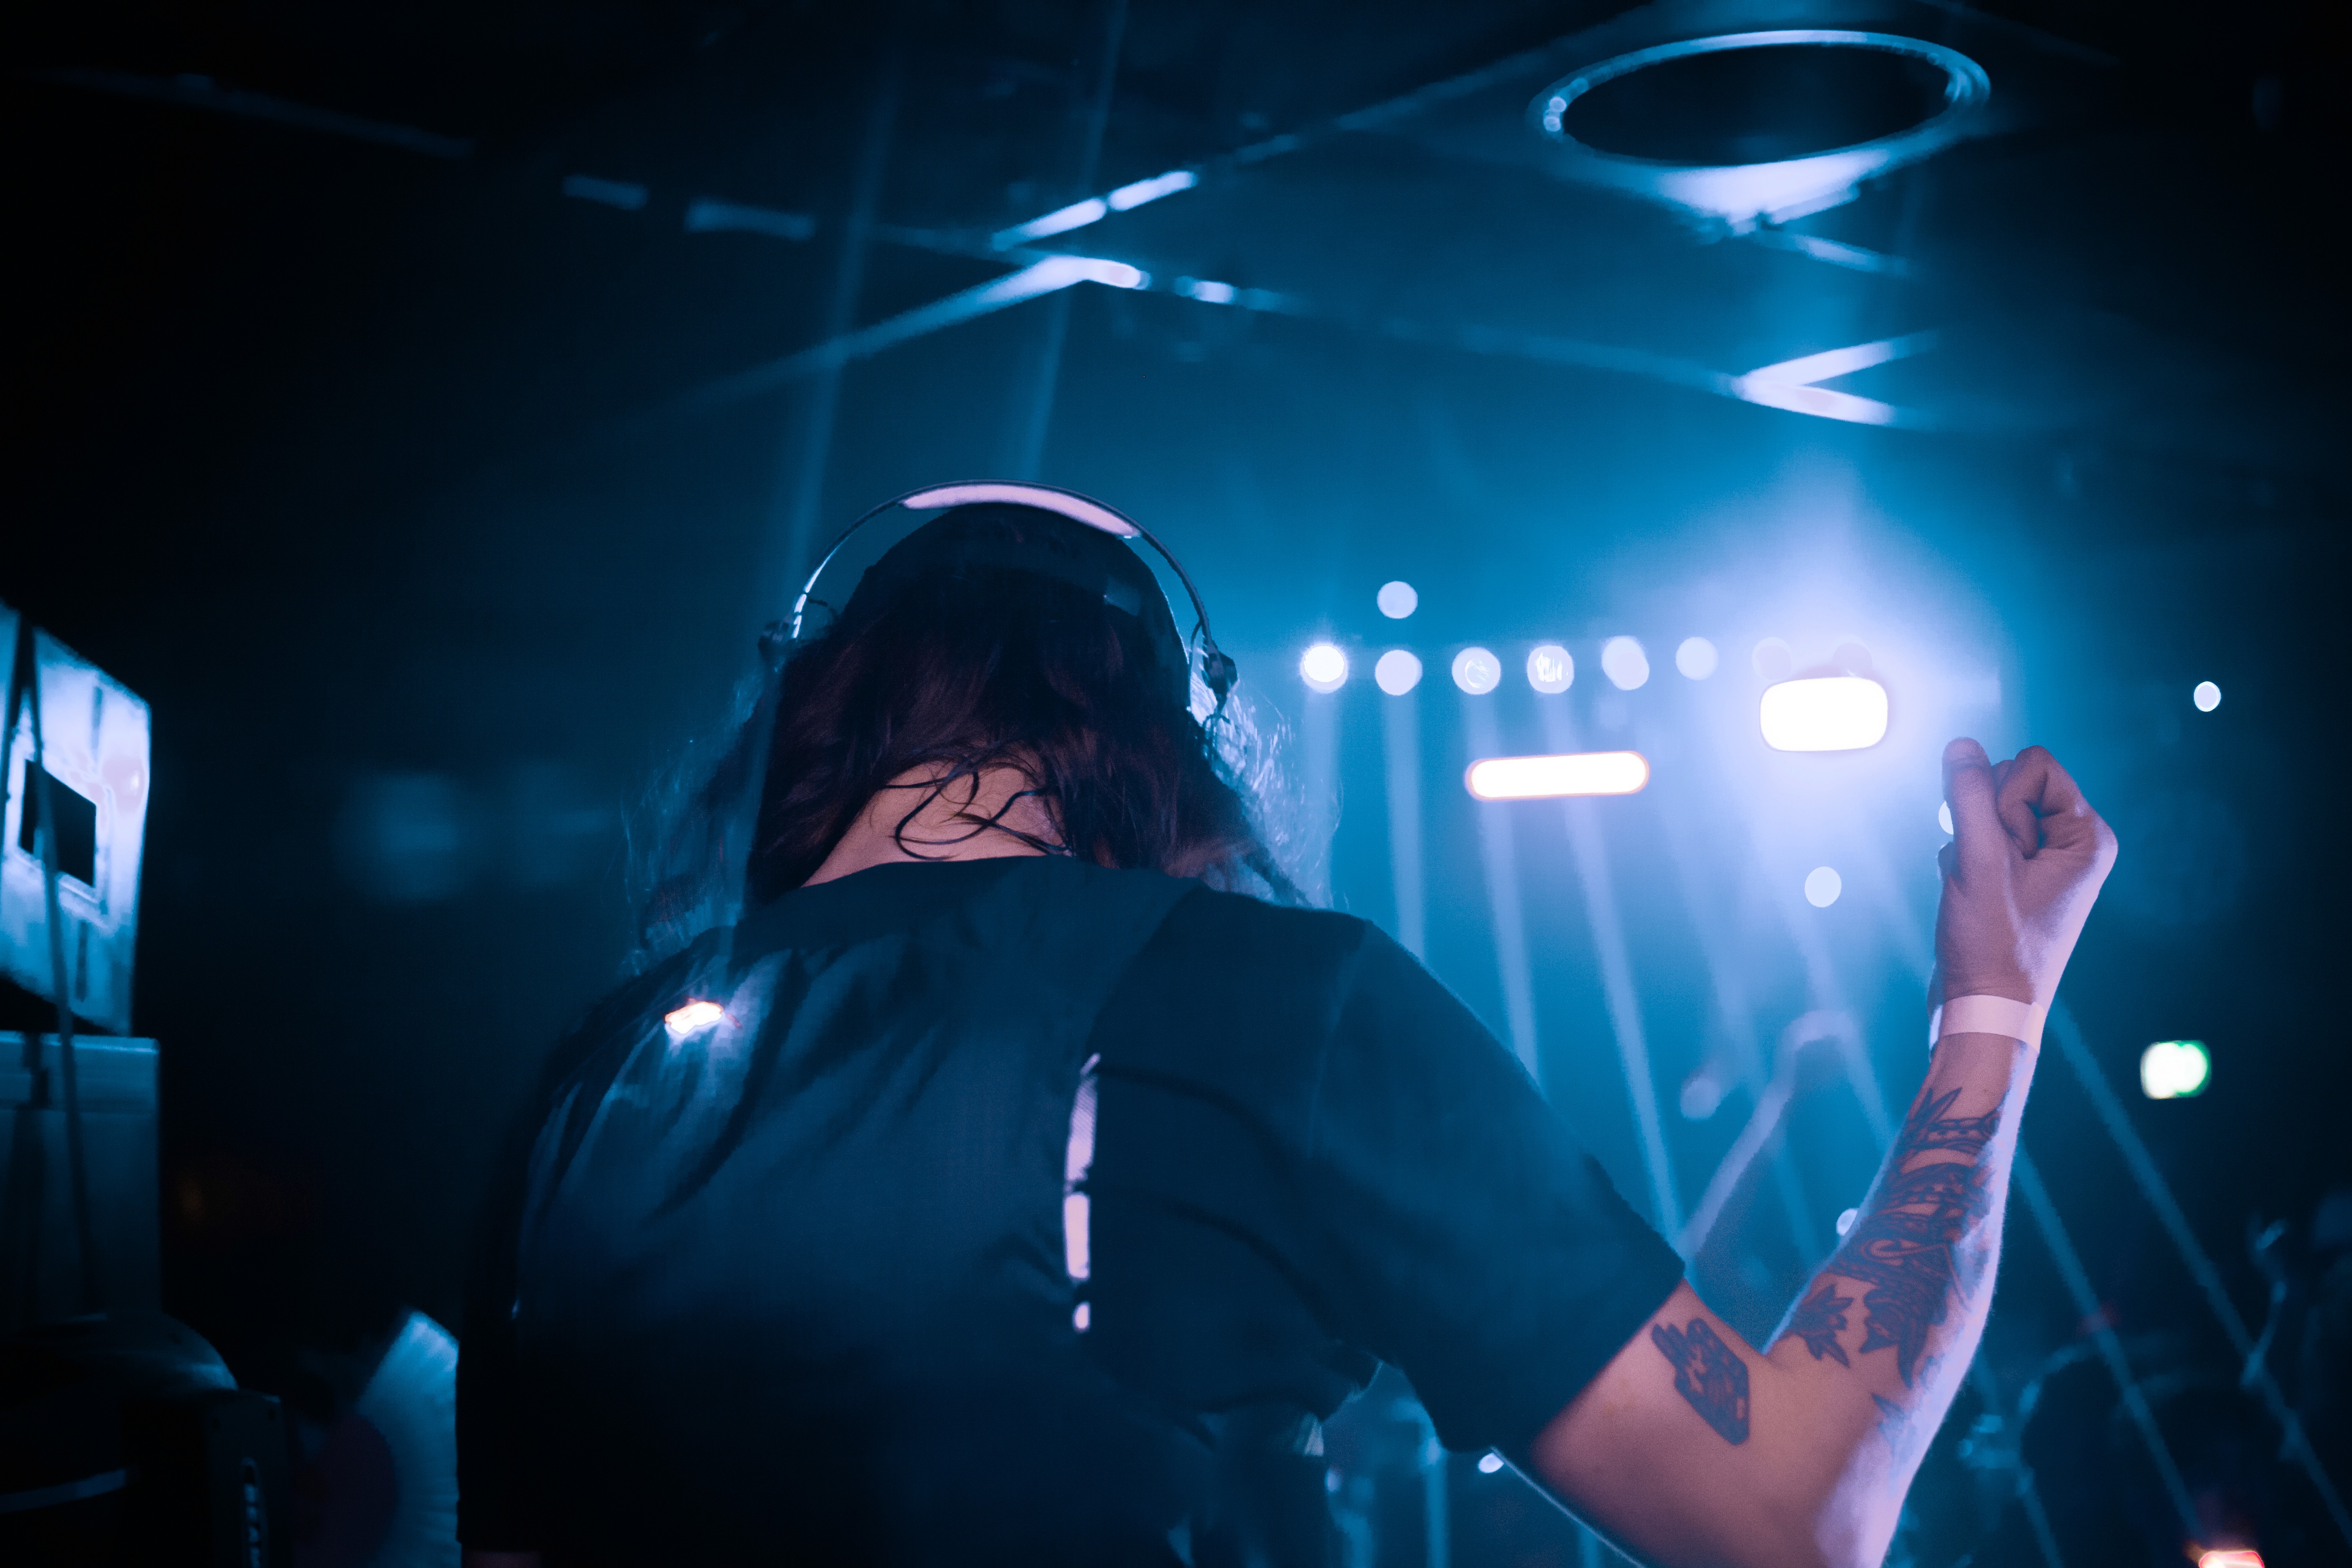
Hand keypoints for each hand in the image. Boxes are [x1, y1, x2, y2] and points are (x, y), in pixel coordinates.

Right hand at [1933, 739, 2116, 1010]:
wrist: (1984, 1012)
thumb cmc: (1994, 945)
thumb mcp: (1979, 862)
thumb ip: (1970, 795)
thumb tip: (1960, 743)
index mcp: (2087, 837)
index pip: (2035, 764)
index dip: (2004, 797)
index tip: (2003, 850)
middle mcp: (2072, 846)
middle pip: (2009, 783)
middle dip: (1983, 820)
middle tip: (1988, 874)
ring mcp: (2042, 864)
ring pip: (1984, 813)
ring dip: (1966, 844)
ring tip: (1976, 891)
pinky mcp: (2014, 881)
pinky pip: (1975, 841)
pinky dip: (1960, 864)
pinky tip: (1967, 899)